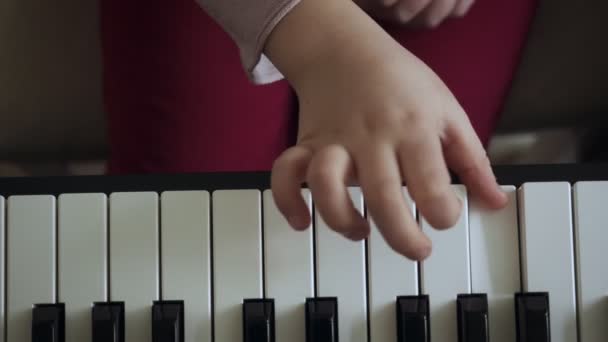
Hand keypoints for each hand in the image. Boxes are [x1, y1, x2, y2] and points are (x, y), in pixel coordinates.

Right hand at [265, 0, 504, 259]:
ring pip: (328, 186)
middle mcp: (373, 138)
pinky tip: (302, 221)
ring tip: (361, 231)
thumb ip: (473, 160)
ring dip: (343, 220)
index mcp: (414, 129)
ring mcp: (335, 141)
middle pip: (383, 197)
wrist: (345, 49)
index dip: (445, 215)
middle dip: (402, 237)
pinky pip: (286, 174)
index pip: (432, 185)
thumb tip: (494, 202)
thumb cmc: (401, 81)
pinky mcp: (307, 144)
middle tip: (417, 250)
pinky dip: (288, 201)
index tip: (445, 217)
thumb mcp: (448, 111)